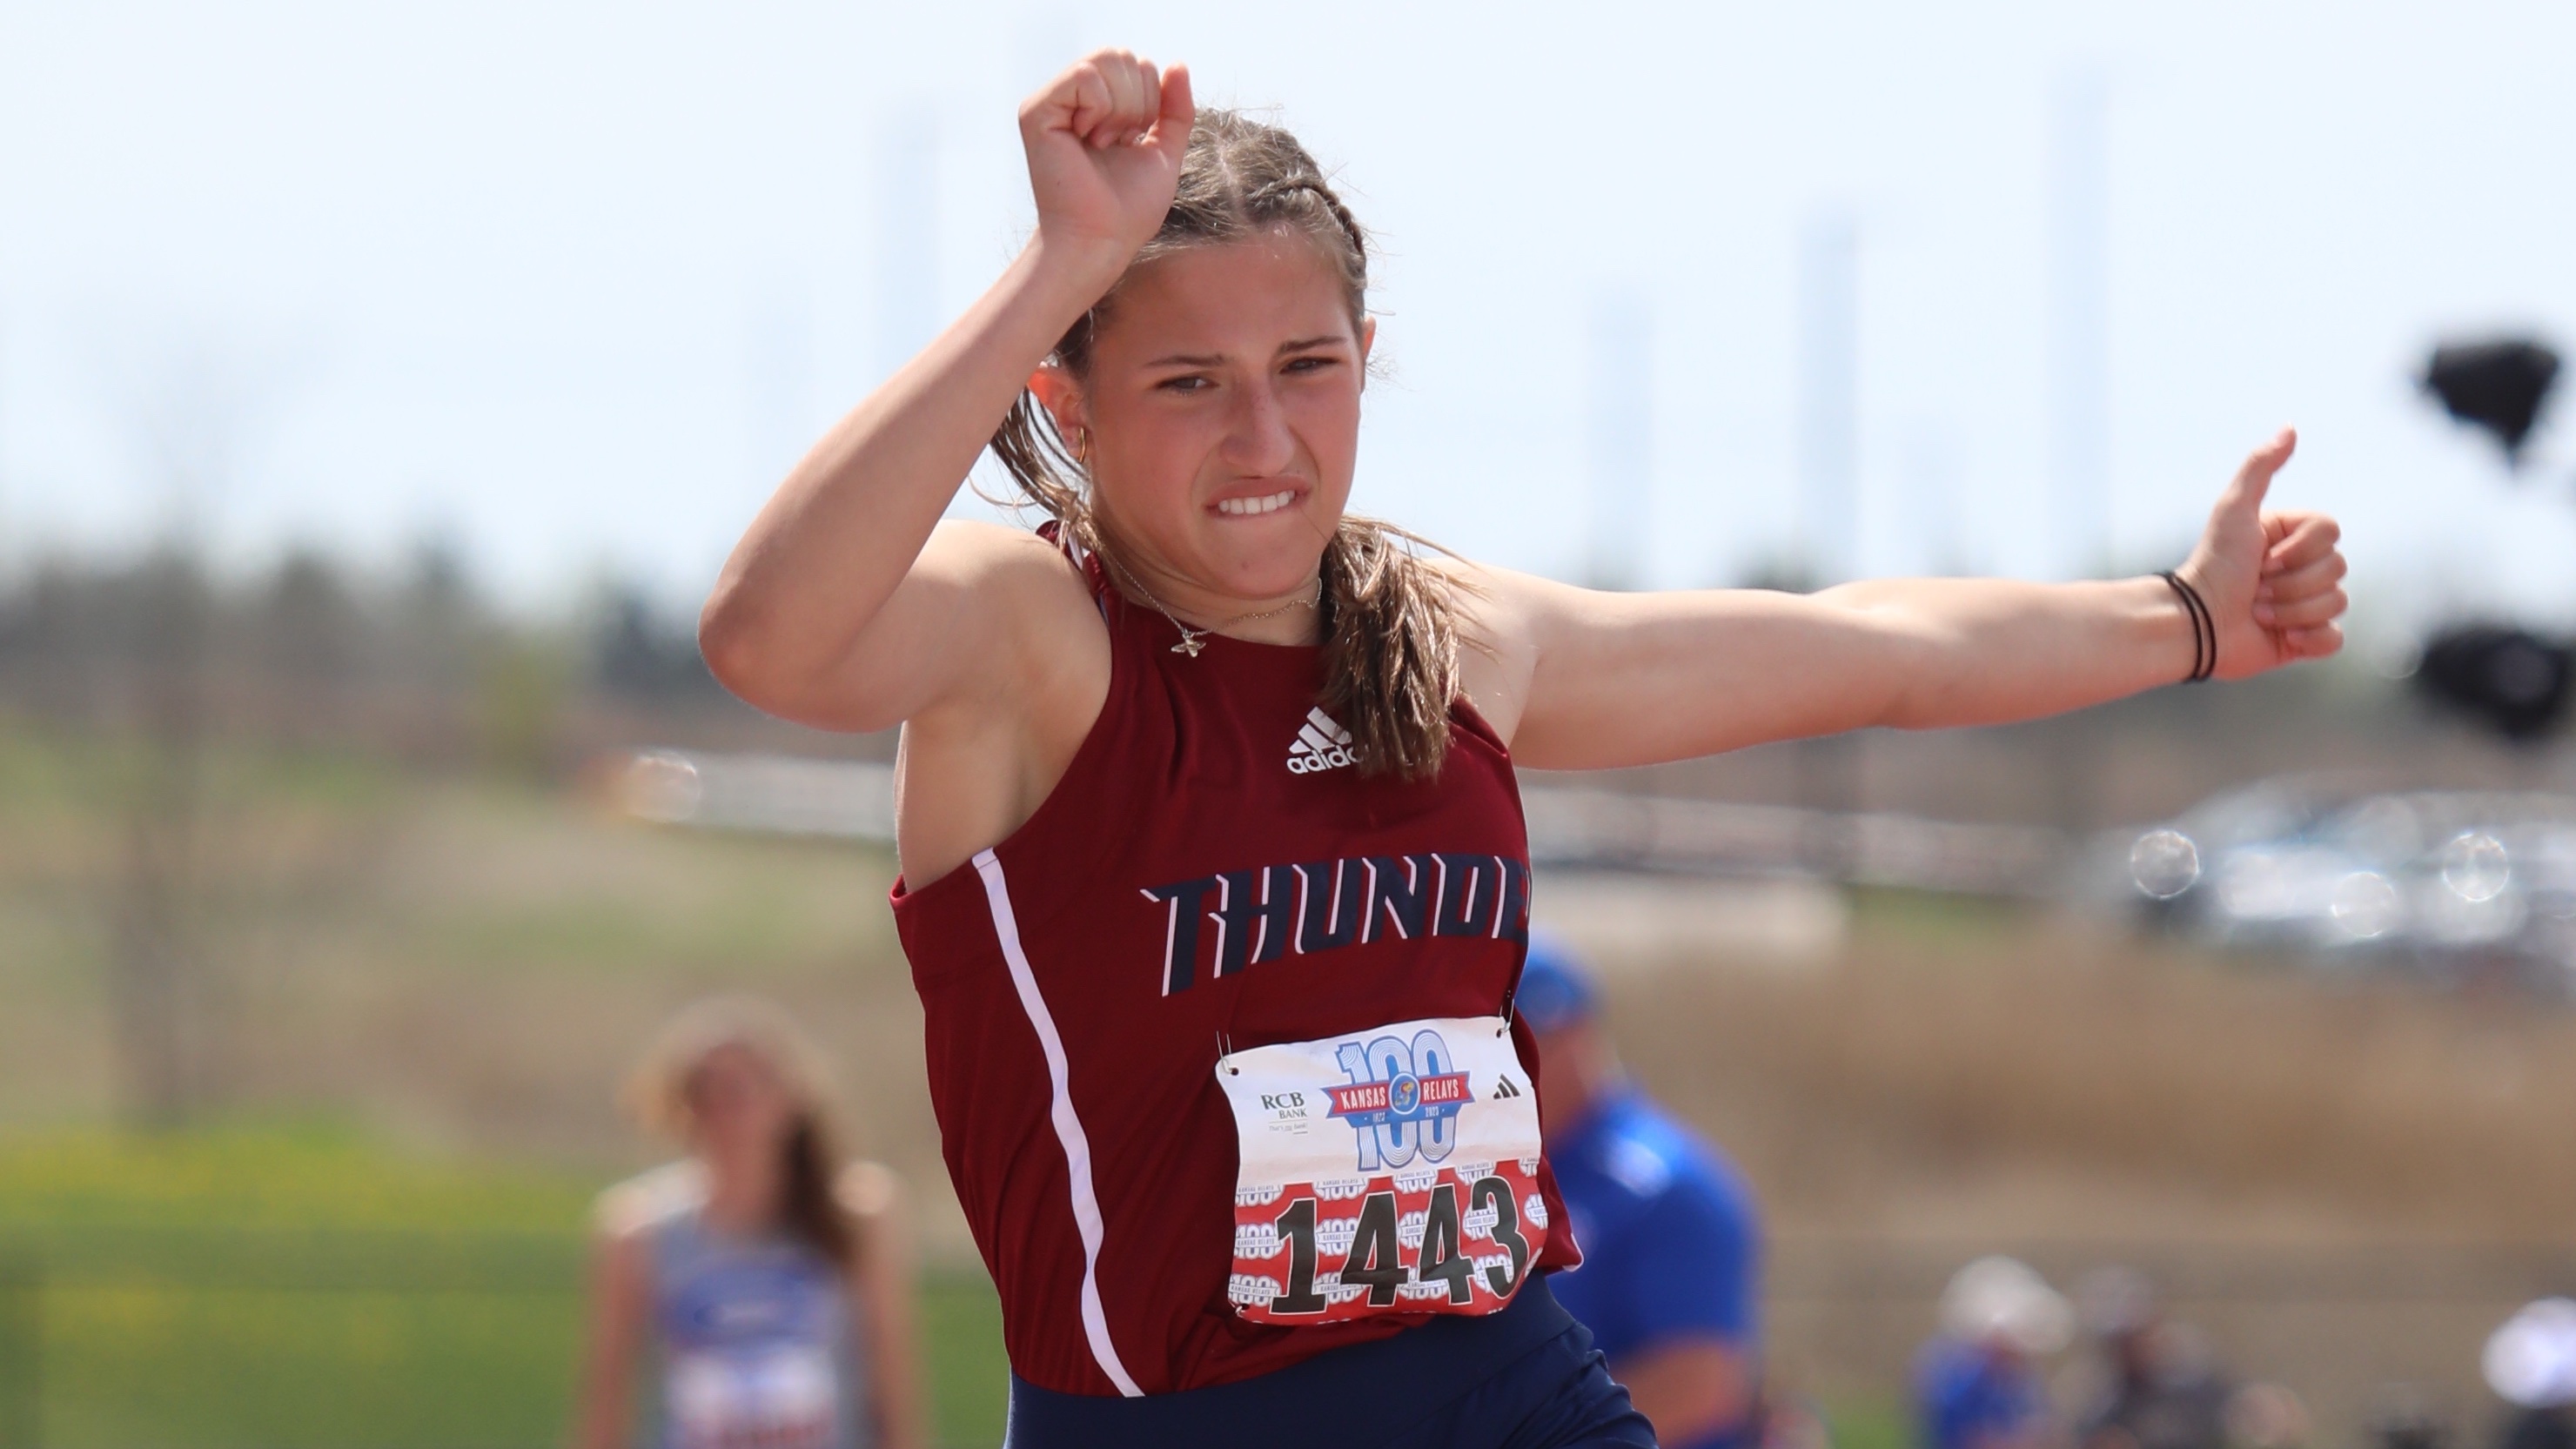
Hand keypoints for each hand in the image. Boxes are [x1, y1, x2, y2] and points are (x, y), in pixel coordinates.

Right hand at [1018, 49, 1193, 274]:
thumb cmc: (1129, 208)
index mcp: (1097, 105)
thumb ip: (1175, 109)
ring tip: (1101, 143)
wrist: (1101, 239)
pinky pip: (1085, 76)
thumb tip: (1178, 63)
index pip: (1136, 63)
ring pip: (1105, 60)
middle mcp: (1070, 99)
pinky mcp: (1035, 111)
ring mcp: (1050, 102)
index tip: (1131, 141)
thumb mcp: (1165, 152)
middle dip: (1138, 101)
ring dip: (1121, 108)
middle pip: (1121, 55)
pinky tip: (1086, 139)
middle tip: (1117, 142)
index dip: (1150, 99)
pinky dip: (1101, 109)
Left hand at [2177, 428, 2346, 679]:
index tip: (2262, 556)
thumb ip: (2260, 467)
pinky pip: (2335, 638)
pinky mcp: (2306, 640)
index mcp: (2293, 537)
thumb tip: (2290, 428)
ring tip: (2258, 611)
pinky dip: (2308, 639)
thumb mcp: (2234, 509)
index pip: (2331, 532)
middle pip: (2337, 568)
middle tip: (2255, 587)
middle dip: (2291, 582)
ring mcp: (2307, 604)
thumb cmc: (2214, 563)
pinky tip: (2280, 636)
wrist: (2197, 622)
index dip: (2298, 549)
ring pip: (2336, 602)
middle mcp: (2303, 568)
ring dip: (2291, 609)